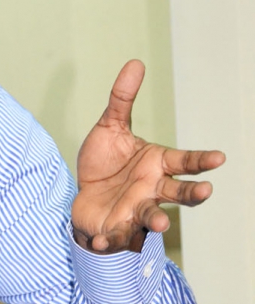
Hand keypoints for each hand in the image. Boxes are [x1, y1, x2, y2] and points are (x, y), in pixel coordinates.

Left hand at [71, 60, 224, 252]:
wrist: (82, 195)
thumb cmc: (105, 163)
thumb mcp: (110, 127)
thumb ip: (122, 99)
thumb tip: (136, 63)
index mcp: (158, 165)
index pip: (185, 161)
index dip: (202, 161)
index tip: (220, 158)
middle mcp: (153, 189)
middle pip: (179, 193)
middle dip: (193, 194)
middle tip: (206, 191)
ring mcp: (136, 211)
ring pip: (153, 218)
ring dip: (158, 222)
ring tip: (162, 226)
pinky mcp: (117, 229)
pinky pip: (116, 237)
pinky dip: (109, 240)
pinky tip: (101, 240)